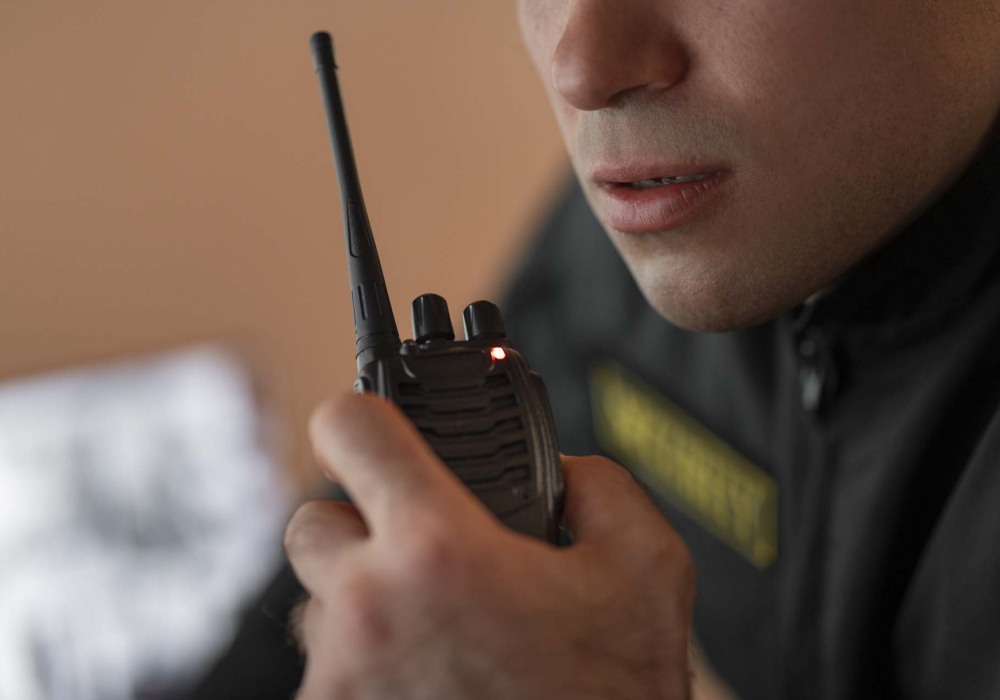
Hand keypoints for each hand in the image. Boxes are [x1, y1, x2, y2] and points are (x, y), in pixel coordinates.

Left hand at [284, 393, 694, 699]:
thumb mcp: (647, 571)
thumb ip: (600, 487)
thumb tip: (564, 470)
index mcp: (437, 549)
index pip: (351, 428)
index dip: (362, 416)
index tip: (369, 430)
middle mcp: (367, 611)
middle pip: (313, 522)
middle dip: (359, 529)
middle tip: (416, 557)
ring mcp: (336, 680)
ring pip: (317, 608)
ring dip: (362, 610)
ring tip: (436, 638)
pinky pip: (324, 676)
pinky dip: (364, 673)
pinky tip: (429, 686)